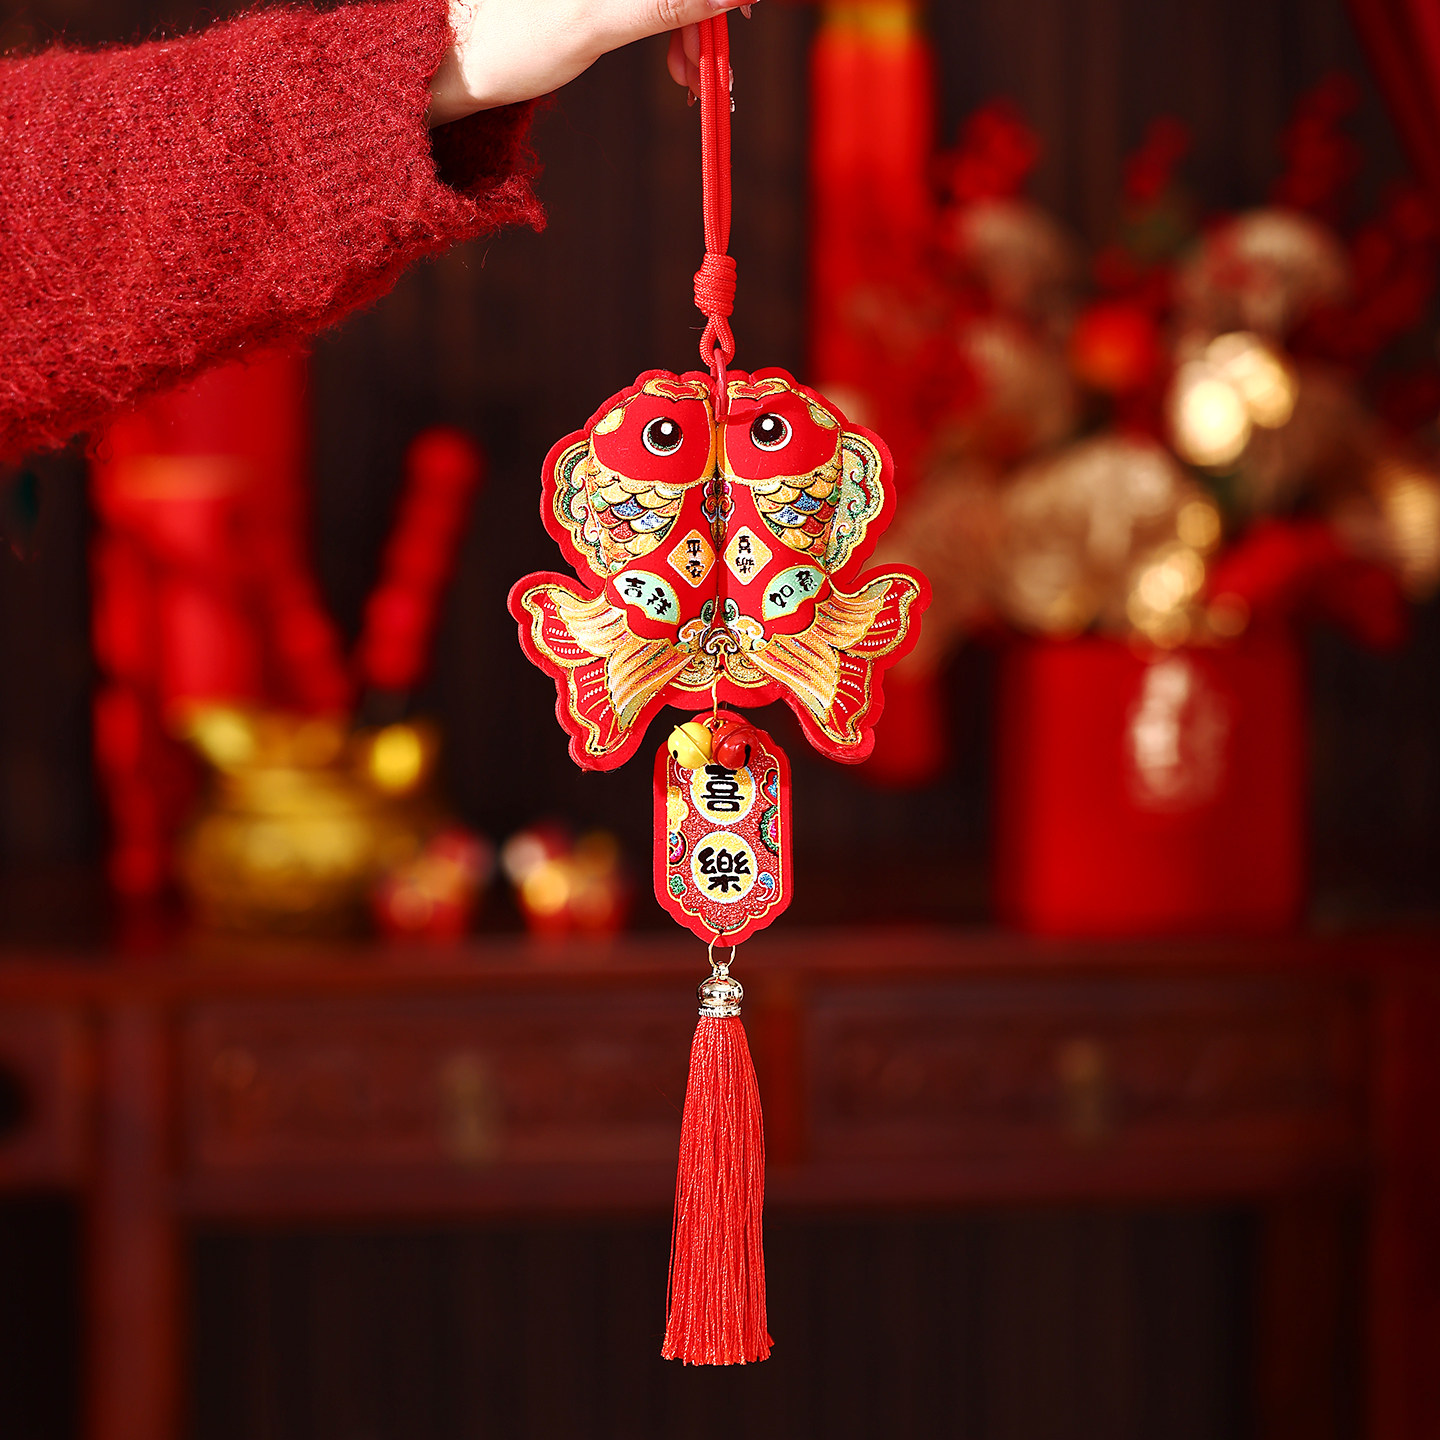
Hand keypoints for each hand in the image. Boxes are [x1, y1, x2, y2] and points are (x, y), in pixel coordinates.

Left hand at [429, 0, 752, 127]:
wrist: (456, 67)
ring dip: (693, 30)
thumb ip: (667, 2)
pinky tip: (677, 67)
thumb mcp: (595, 23)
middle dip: (706, 15)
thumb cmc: (511, 42)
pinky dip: (672, 32)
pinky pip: (652, 2)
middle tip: (714, 69)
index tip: (743, 16)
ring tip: (691, 80)